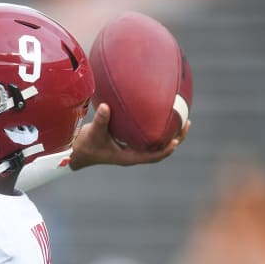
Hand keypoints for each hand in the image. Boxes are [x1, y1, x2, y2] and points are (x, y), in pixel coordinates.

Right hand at [69, 103, 189, 170]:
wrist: (78, 151)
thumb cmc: (86, 146)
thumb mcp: (93, 133)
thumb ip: (101, 121)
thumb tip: (106, 107)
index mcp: (129, 157)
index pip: (153, 156)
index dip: (166, 150)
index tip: (176, 140)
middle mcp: (134, 153)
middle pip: (161, 149)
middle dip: (176, 138)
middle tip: (186, 123)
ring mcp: (133, 148)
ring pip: (157, 143)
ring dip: (169, 133)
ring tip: (181, 117)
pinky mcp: (129, 142)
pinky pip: (148, 136)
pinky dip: (156, 127)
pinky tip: (160, 114)